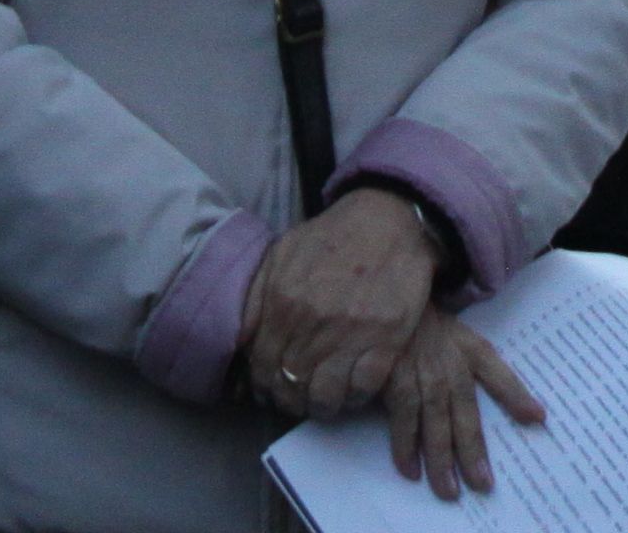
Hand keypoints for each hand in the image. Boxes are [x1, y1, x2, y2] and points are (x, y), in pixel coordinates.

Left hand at [240, 187, 436, 417]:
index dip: (263, 386)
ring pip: (324, 396)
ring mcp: (349, 333)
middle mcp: (311, 321)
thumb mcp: (282, 254)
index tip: (271, 391)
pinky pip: (362, 389)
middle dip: (290, 400)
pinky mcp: (385, 341)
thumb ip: (256, 296)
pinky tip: (353, 391)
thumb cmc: (333, 238)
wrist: (389, 221)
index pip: (262, 365)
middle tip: (298, 401)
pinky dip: (355, 397)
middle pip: (290, 385)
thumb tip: (238, 340)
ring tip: (325, 402)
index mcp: (282, 300)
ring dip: (322, 406)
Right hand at [381, 309, 543, 501]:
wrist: (389, 305)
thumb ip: (491, 372)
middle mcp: (449, 362)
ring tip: (449, 489)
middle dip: (472, 449)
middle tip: (482, 484)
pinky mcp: (393, 376)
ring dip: (440, 457)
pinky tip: (411, 469)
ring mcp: (421, 370)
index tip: (538, 418)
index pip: (498, 373)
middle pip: (464, 411)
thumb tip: (529, 411)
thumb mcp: (464, 339)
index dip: (516, 395)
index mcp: (470, 350)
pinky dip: (404, 445)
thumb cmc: (431, 328)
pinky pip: (401, 417)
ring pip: (433, 419)